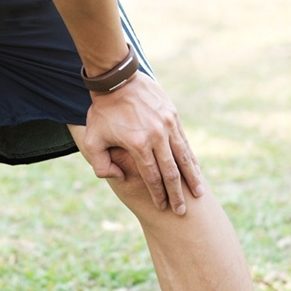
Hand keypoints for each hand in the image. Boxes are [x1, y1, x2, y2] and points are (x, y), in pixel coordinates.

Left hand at [79, 73, 204, 214]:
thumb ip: (100, 164)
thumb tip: (117, 177)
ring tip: (198, 194)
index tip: (162, 207)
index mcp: (137, 144)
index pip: (152, 176)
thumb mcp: (92, 139)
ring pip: (183, 157)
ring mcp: (167, 124)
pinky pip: (184, 141)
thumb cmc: (102, 111)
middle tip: (182, 211)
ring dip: (191, 177)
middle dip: (177, 193)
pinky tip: (195, 169)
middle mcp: (156, 135)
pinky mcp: (173, 115)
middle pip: (171, 171)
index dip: (158, 194)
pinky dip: (190, 158)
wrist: (117, 79)